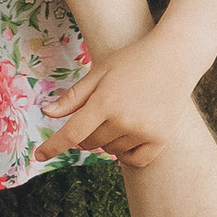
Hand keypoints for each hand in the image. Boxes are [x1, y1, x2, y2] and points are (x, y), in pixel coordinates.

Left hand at [39, 30, 197, 168]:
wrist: (176, 56)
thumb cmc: (133, 60)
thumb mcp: (100, 72)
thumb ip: (74, 96)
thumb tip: (47, 113)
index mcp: (105, 102)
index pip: (72, 134)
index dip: (53, 147)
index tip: (39, 156)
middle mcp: (124, 120)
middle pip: (90, 143)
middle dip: (86, 133)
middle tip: (100, 112)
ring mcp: (144, 131)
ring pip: (111, 151)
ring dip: (108, 140)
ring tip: (121, 114)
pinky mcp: (161, 138)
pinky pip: (135, 160)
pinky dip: (127, 154)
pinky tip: (128, 138)